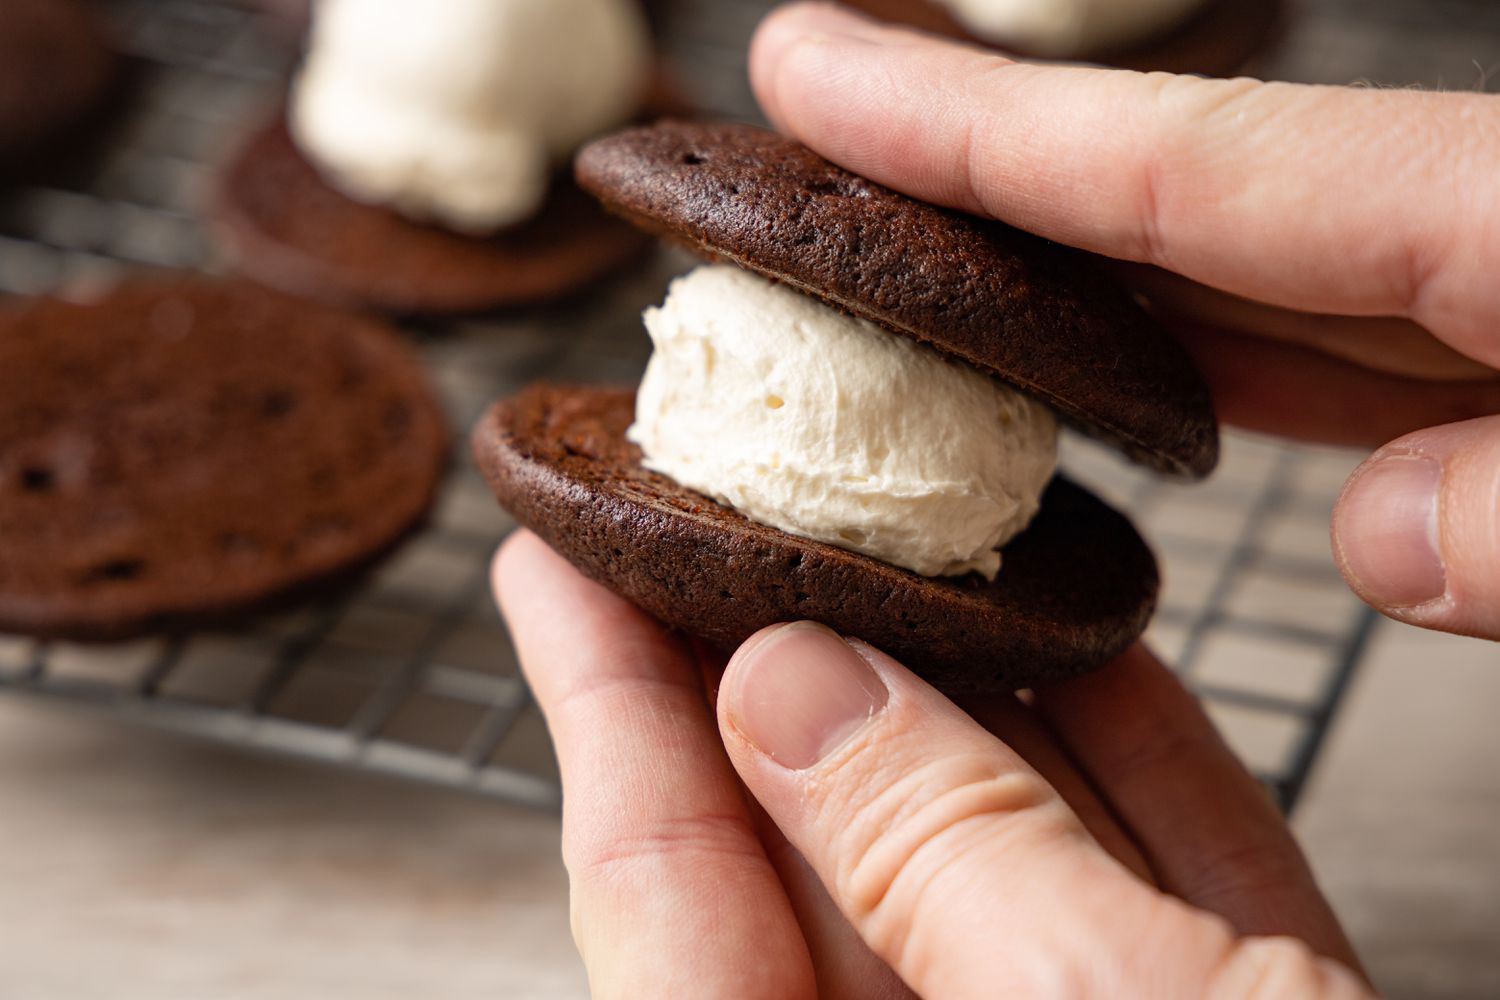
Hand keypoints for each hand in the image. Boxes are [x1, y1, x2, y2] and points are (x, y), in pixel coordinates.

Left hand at [495, 531, 1368, 998]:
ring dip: (954, 691)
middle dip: (765, 663)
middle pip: (800, 853)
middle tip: (720, 507)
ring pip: (971, 859)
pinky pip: (1133, 895)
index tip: (558, 557)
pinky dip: (1118, 767)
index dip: (602, 703)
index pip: (660, 887)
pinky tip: (1091, 647)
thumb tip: (789, 685)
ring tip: (900, 538)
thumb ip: (945, 869)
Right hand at [751, 2, 1499, 639]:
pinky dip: (1226, 363)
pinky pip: (1338, 343)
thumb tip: (1380, 536)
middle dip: (983, 192)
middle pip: (1177, 192)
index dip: (966, 125)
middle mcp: (1485, 224)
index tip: (805, 74)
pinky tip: (1149, 398)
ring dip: (1081, 292)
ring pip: (1248, 271)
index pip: (1176, 157)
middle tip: (817, 202)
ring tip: (931, 316)